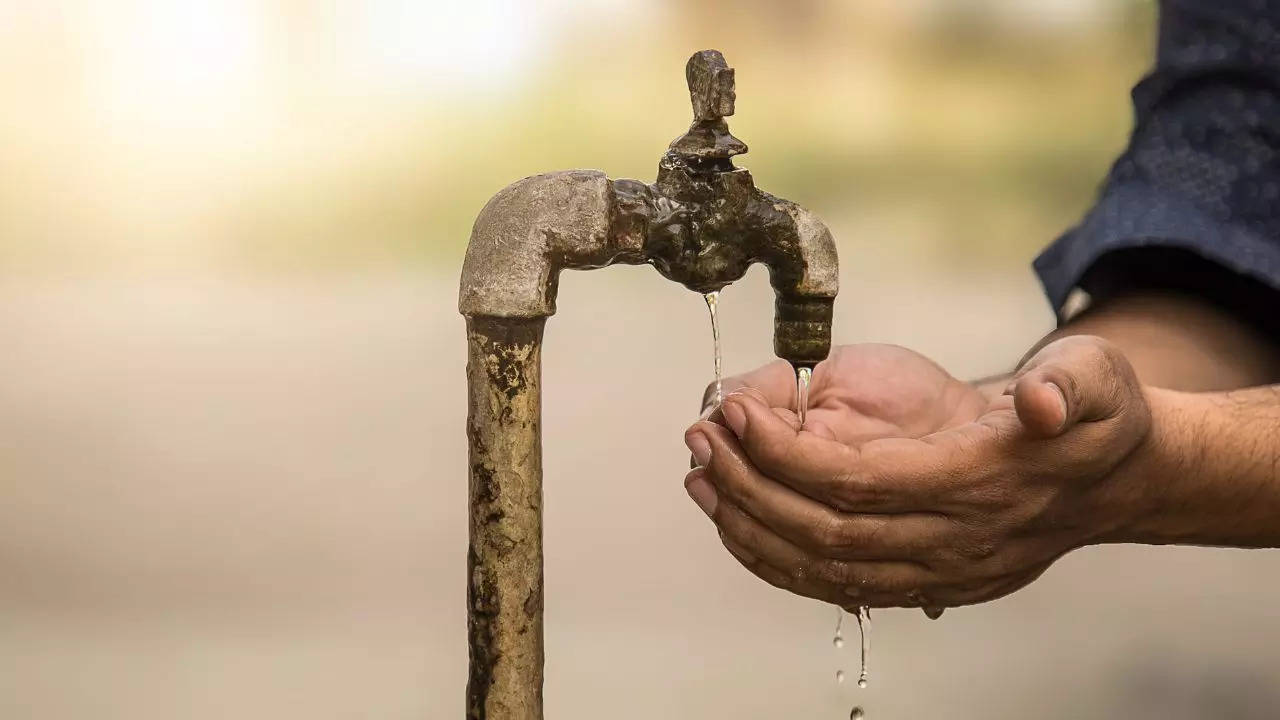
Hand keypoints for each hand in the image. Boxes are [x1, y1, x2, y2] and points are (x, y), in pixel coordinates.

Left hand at [683, 336, 1151, 610]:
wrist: (1108, 481)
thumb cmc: (1089, 417)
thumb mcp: (1095, 379)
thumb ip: (1071, 385)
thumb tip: (1041, 403)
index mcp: (982, 483)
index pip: (860, 482)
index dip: (787, 452)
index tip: (736, 411)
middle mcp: (955, 540)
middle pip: (826, 531)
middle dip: (749, 486)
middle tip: (700, 438)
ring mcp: (939, 571)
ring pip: (821, 568)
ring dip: (749, 526)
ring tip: (699, 476)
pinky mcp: (926, 583)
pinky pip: (834, 584)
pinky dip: (775, 558)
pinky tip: (735, 520)